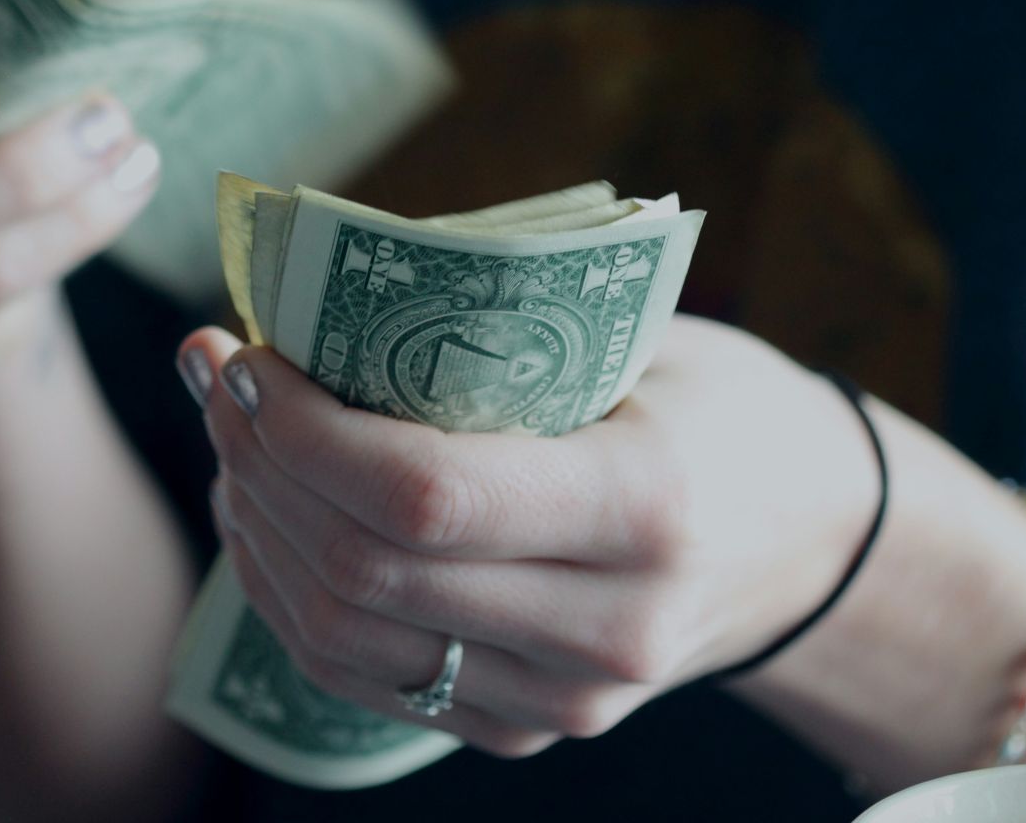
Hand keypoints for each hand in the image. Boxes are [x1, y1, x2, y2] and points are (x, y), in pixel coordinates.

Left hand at [177, 315, 879, 757]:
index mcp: (646, 508)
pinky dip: (290, 595)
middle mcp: (606, 628)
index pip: (424, 496)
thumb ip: (497, 331)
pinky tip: (266, 515)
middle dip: (257, 464)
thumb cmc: (720, 408)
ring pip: (343, 637)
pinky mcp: (526, 729)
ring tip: (230, 439)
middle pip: (364, 571)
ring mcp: (565, 700)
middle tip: (214, 375)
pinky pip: (364, 678)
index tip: (245, 355)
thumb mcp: (643, 339)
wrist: (811, 542)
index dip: (302, 430)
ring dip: (256, 529)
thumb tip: (313, 296)